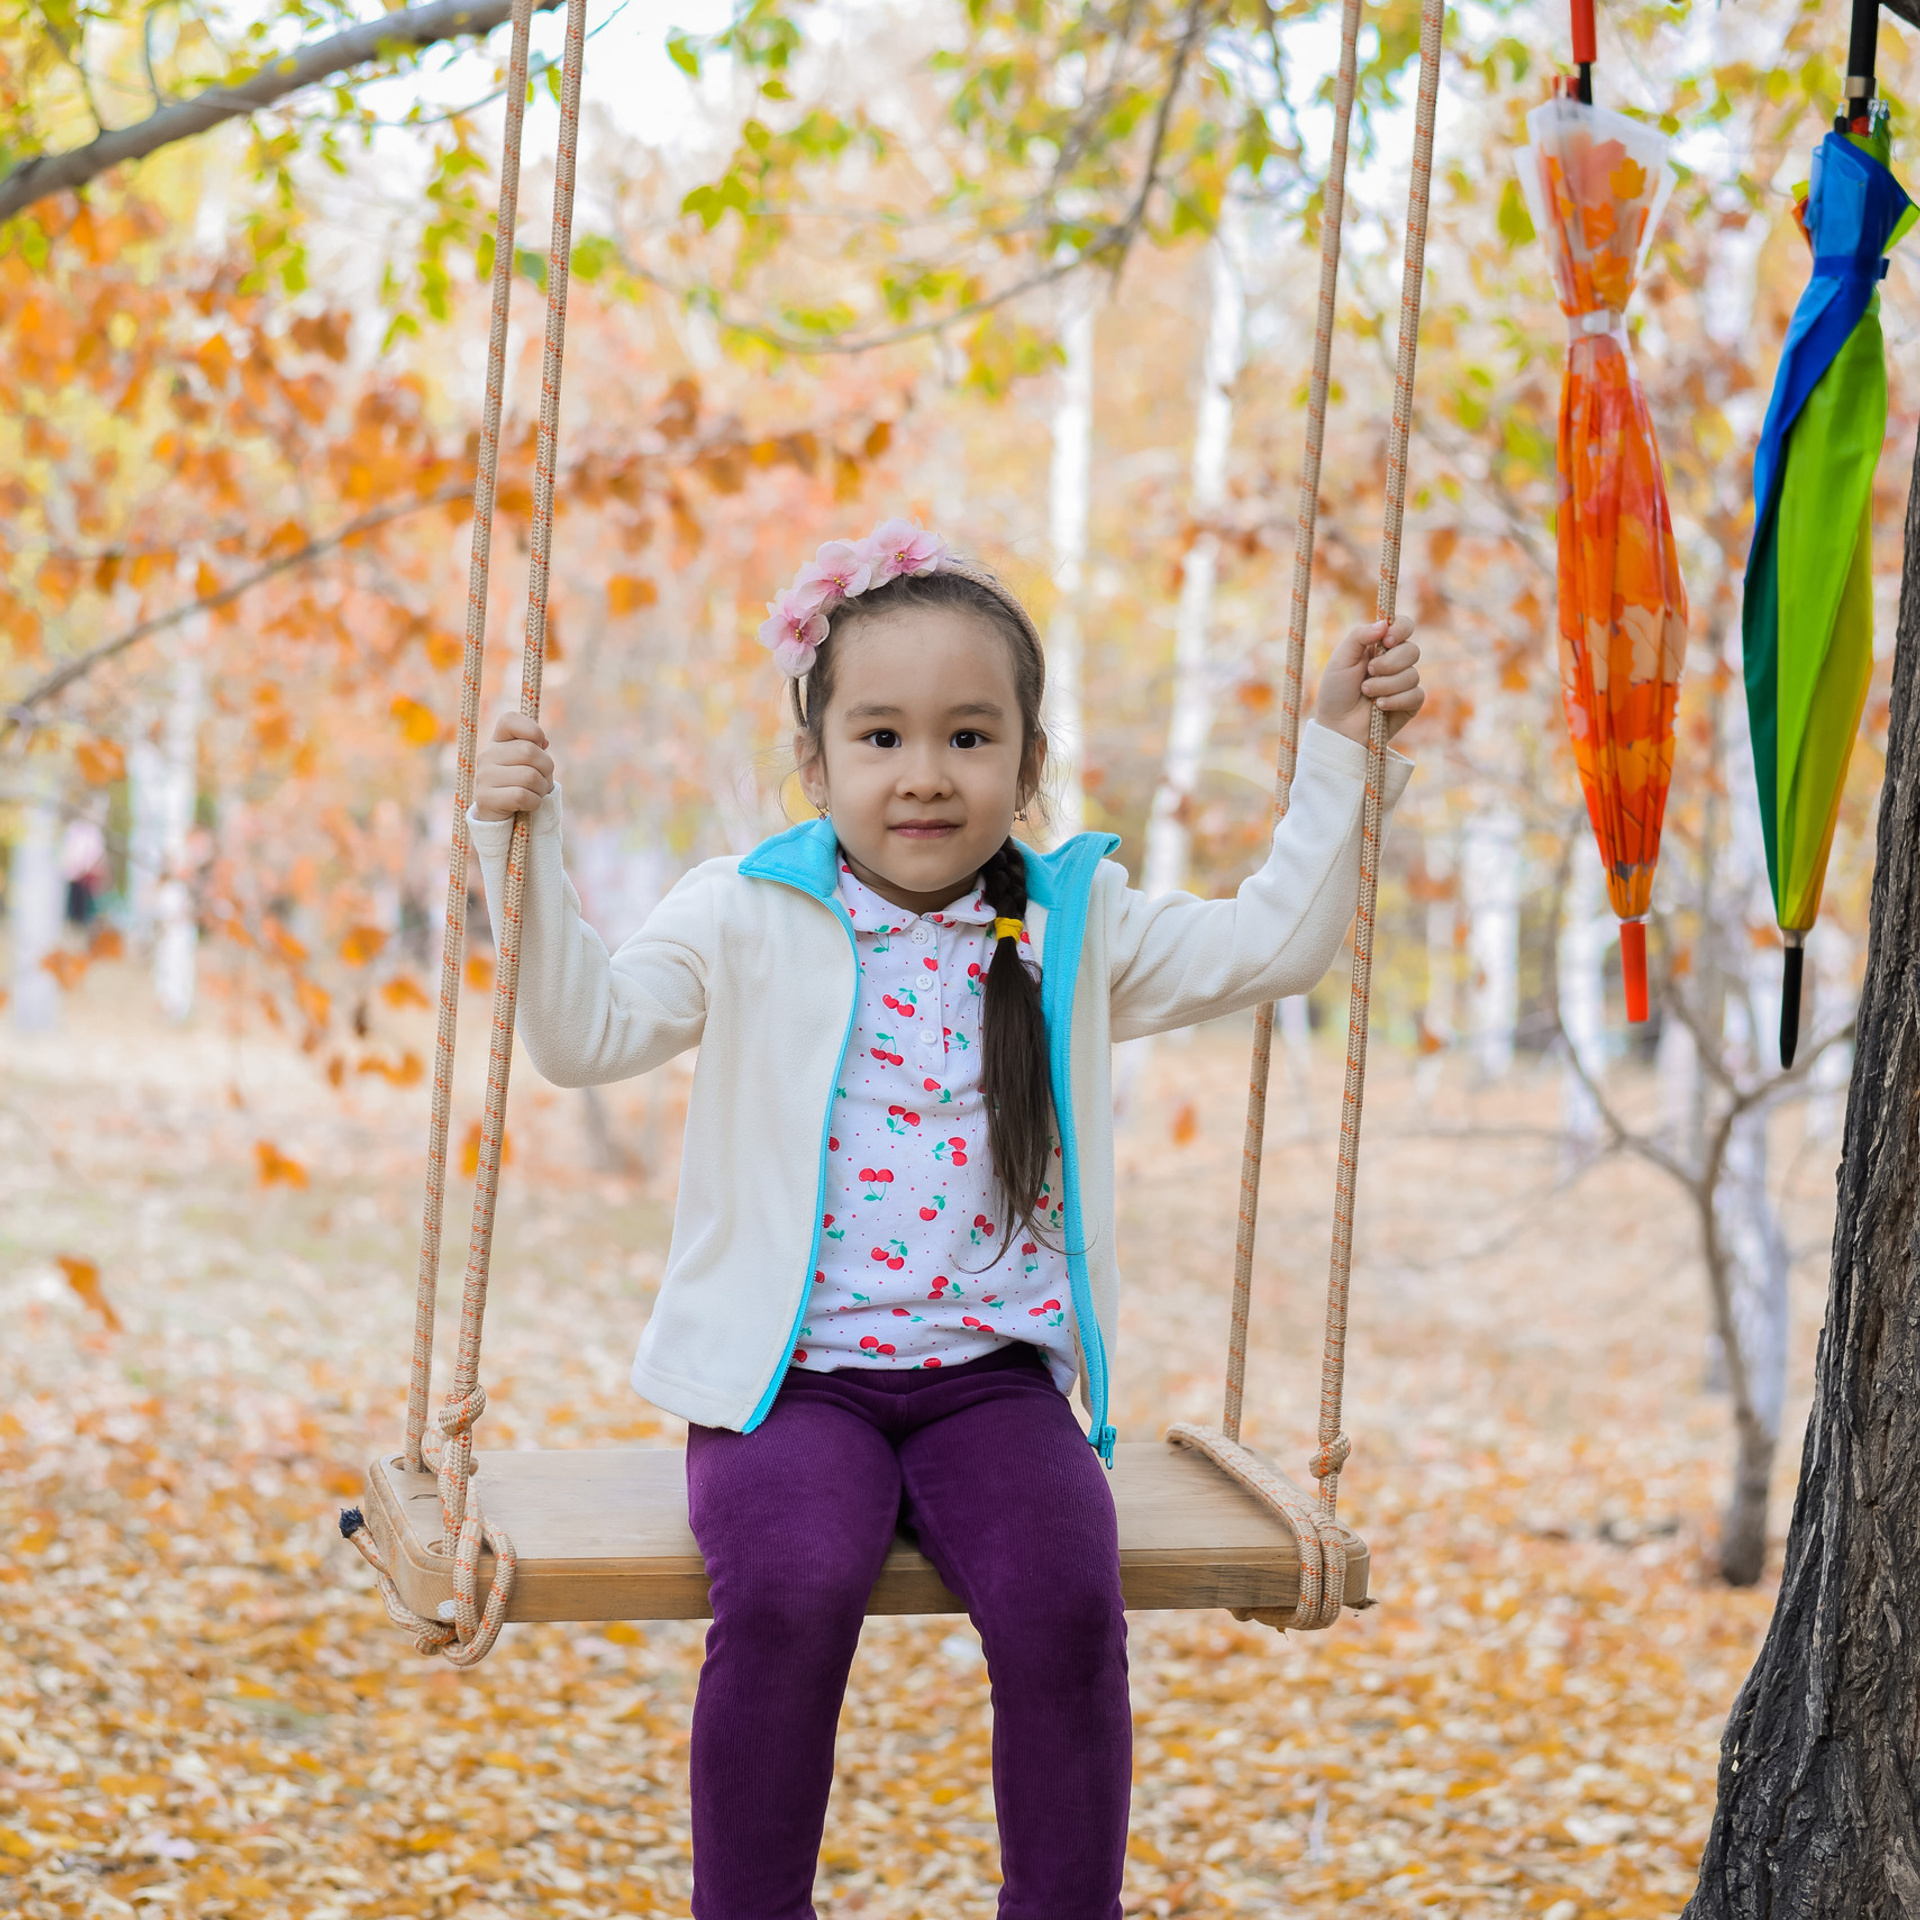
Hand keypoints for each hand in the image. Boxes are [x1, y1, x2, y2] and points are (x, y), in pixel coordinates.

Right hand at [473, 713, 554, 820]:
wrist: (504, 814)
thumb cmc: (523, 782)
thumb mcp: (531, 761)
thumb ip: (535, 746)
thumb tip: (542, 742)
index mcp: (498, 740)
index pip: (509, 720)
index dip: (532, 729)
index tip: (541, 744)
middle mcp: (486, 755)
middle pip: (528, 751)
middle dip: (546, 768)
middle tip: (543, 778)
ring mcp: (483, 776)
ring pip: (529, 776)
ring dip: (541, 788)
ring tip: (535, 791)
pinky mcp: (485, 798)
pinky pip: (521, 796)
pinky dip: (534, 802)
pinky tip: (529, 803)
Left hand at [1313, 615, 1422, 747]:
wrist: (1337, 726)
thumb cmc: (1336, 692)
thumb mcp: (1341, 659)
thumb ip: (1359, 636)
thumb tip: (1384, 624)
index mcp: (1381, 646)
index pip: (1404, 626)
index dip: (1401, 629)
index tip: (1387, 641)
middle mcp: (1396, 662)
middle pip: (1412, 650)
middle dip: (1388, 664)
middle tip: (1368, 672)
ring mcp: (1405, 683)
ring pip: (1412, 675)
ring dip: (1385, 685)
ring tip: (1366, 693)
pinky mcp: (1411, 703)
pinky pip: (1416, 695)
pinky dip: (1394, 700)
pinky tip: (1379, 706)